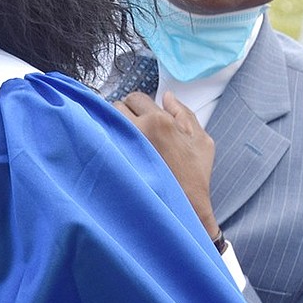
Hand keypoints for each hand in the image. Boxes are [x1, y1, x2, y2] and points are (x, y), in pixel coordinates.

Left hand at [114, 90, 217, 234]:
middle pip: (117, 106)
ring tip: (125, 139)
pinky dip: (106, 142)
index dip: (139, 105)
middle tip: (133, 126)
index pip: (136, 97)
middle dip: (124, 113)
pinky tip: (116, 151)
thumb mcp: (200, 140)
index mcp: (160, 121)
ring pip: (106, 121)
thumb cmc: (194, 175)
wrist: (185, 206)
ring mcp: (123, 146)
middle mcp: (137, 130)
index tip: (142, 114)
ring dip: (113, 125)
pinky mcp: (114, 162)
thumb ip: (184, 113)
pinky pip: (101, 141)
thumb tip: (167, 97)